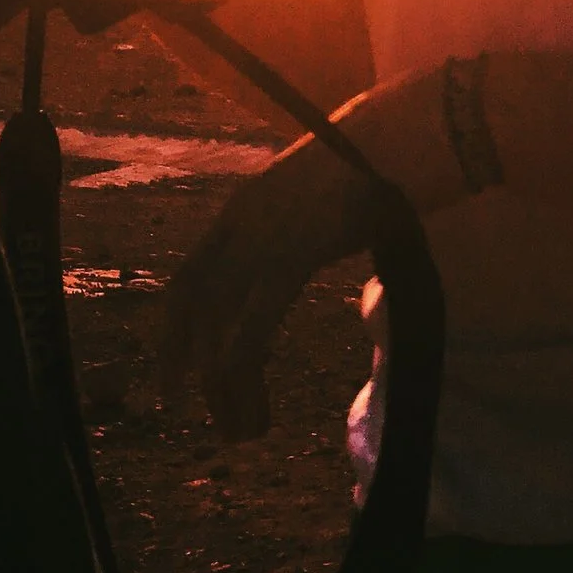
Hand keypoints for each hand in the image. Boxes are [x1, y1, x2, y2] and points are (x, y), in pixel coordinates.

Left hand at [156, 133, 374, 439]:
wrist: (398, 140)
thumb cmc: (373, 169)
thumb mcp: (318, 201)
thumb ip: (303, 230)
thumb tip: (316, 249)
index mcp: (243, 211)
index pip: (191, 276)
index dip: (176, 327)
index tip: (174, 370)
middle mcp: (242, 225)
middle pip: (192, 302)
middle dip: (179, 358)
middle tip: (179, 407)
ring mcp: (264, 239)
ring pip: (220, 325)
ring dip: (223, 385)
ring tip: (239, 432)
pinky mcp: (293, 256)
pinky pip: (254, 325)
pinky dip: (243, 367)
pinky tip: (252, 404)